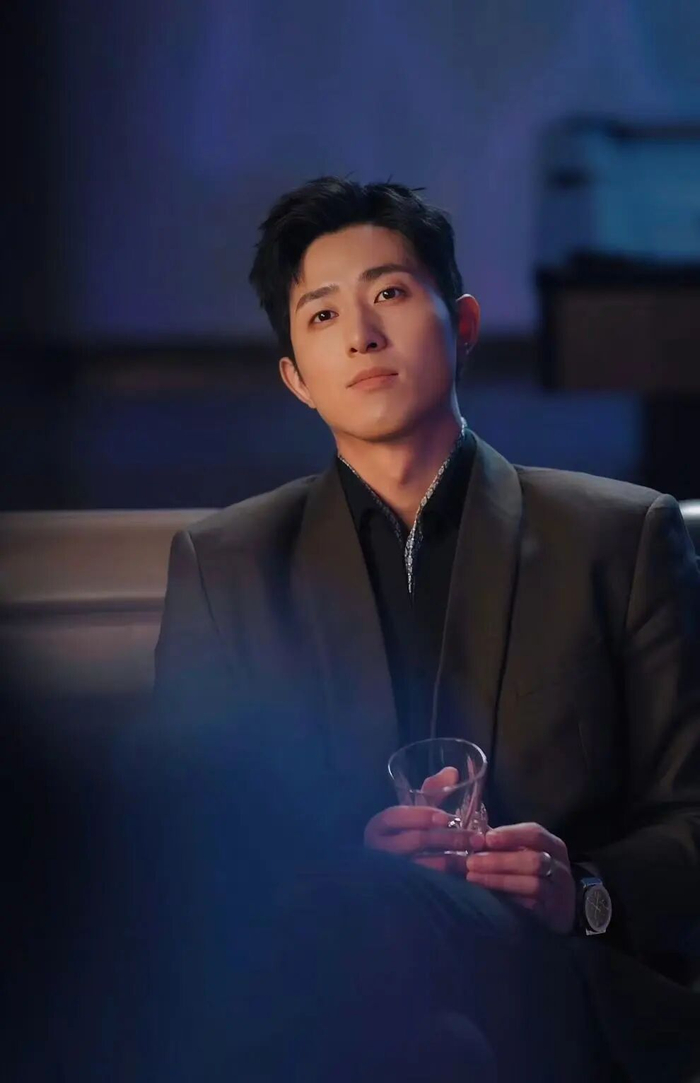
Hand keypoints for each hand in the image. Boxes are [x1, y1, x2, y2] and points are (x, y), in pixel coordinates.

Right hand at [365, 766, 485, 875]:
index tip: (446, 817)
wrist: (392, 871)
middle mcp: (379, 849)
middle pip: (414, 842)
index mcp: (378, 826)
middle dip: (447, 839)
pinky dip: (448, 879)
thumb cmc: (405, 833)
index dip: (420, 816)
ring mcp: (390, 873)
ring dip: (452, 861)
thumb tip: (453, 772)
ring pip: (423, 867)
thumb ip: (431, 791)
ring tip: (475, 858)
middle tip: (475, 838)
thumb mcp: (414, 811)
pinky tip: (466, 875)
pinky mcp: (403, 891)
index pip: (395, 817)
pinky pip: (428, 885)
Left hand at [465, 822, 574, 934]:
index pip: (534, 833)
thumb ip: (501, 846)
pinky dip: (510, 899)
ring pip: (533, 883)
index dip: (510, 834)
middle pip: (533, 859)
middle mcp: (559, 866)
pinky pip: (532, 906)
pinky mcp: (554, 913)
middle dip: (499, 860)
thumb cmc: (536, 875)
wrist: (562, 910)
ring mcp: (559, 891)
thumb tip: (470, 838)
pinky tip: (491, 896)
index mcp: (552, 845)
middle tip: (471, 862)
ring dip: (500, 879)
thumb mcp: (524, 855)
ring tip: (474, 877)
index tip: (487, 838)